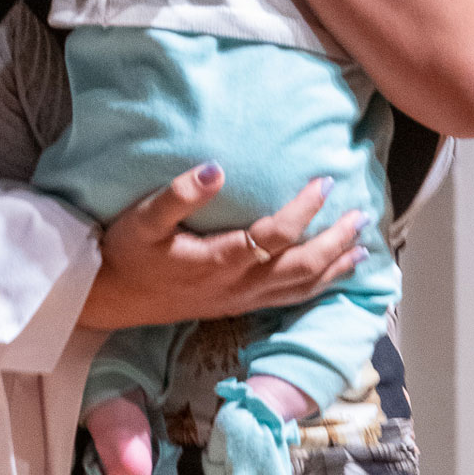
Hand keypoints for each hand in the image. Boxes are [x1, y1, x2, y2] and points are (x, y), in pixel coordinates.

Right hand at [79, 163, 367, 331]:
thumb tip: (215, 169)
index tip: (325, 181)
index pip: (275, 235)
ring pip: (298, 289)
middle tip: (361, 215)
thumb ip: (178, 195)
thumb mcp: (142, 219)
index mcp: (219, 260)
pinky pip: (287, 301)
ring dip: (333, 267)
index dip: (305, 210)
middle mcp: (236, 285)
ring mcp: (239, 300)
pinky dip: (316, 288)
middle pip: (300, 267)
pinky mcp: (237, 306)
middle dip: (335, 242)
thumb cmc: (127, 252)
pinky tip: (330, 277)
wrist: (112, 298)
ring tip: (361, 248)